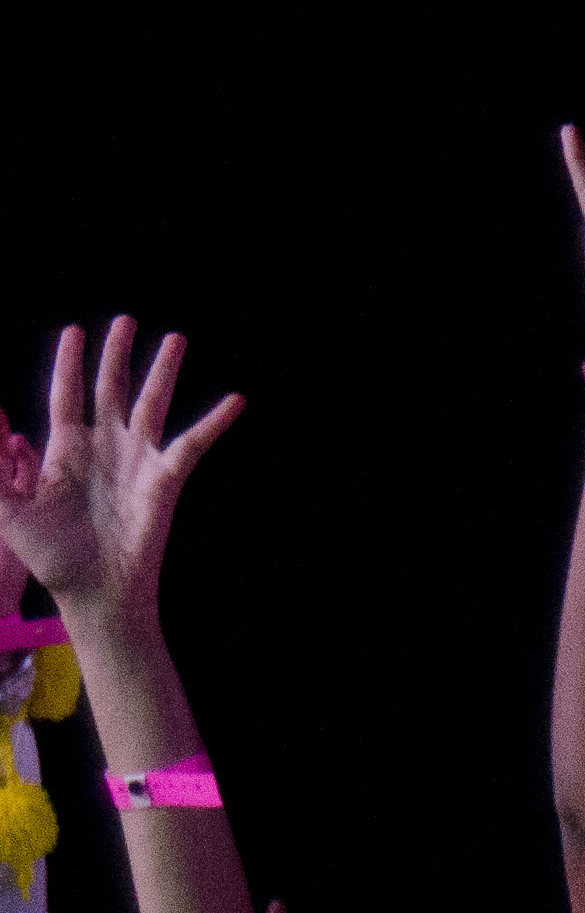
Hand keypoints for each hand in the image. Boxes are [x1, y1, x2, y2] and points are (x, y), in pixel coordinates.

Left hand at [0, 320, 246, 613]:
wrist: (94, 592)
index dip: (69, 361)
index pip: (67, 393)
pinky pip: (192, 444)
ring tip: (174, 338)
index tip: (75, 331)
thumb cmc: (50, 556)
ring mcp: (137, 462)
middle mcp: (105, 448)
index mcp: (65, 449)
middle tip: (125, 320)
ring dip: (163, 370)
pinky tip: (235, 400)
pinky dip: (214, 422)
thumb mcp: (6, 507)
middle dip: (117, 354)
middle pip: (111, 387)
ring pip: (151, 403)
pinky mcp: (165, 480)